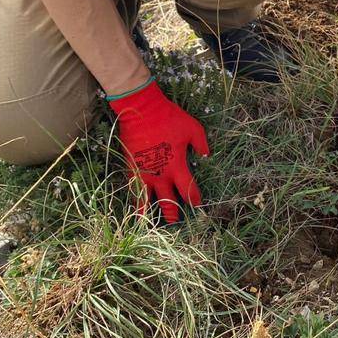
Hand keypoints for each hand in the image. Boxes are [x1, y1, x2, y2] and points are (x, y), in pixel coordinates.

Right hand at [109, 80, 209, 222]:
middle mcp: (160, 175)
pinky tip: (136, 209)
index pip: (189, 190)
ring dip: (151, 215)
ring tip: (152, 227)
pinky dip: (136, 201)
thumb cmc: (169, 118)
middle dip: (174, 214)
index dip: (195, 199)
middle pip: (168, 201)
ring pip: (147, 201)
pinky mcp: (131, 169)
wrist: (141, 110)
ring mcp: (144, 173)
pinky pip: (134, 190)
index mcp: (177, 166)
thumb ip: (201, 144)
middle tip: (177, 223)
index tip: (198, 205)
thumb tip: (207, 156)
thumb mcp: (193, 128)